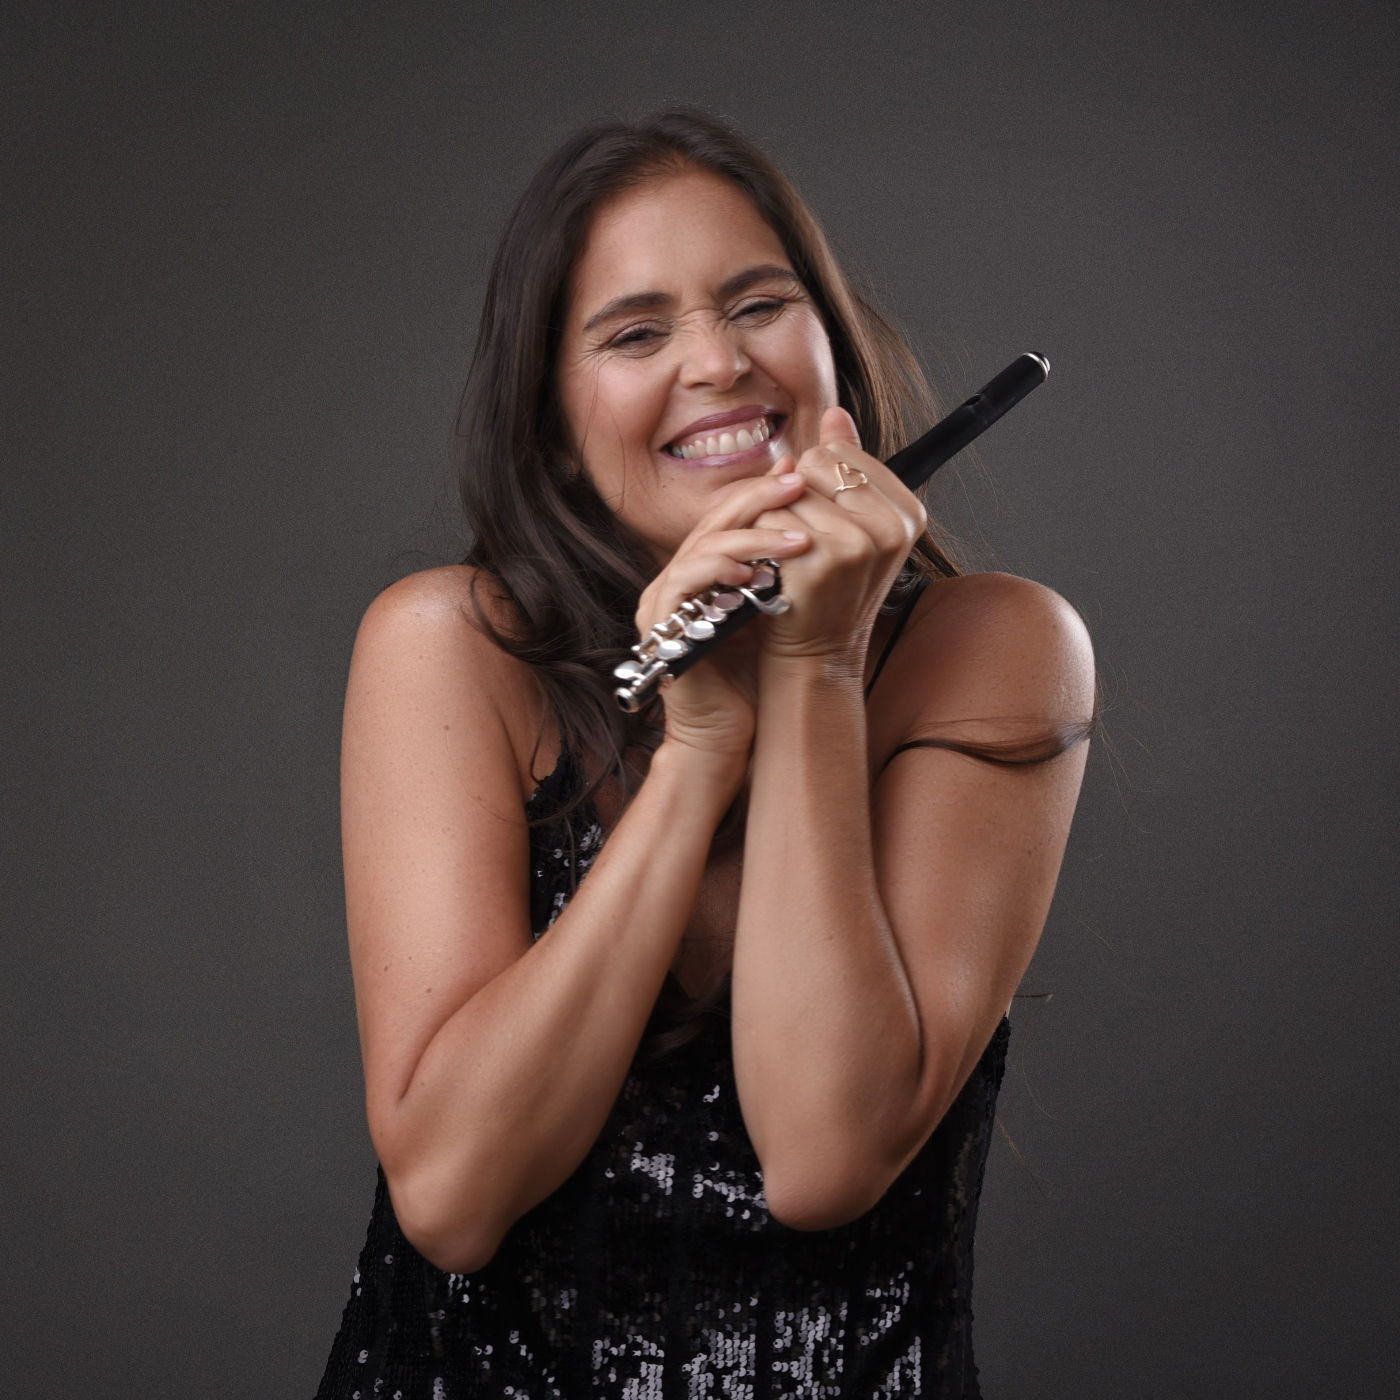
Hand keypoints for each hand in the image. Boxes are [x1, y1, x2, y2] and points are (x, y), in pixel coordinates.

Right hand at [635, 472, 812, 761]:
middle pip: (714, 519)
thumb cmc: (754, 679)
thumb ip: (785, 573)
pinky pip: (685, 582)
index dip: (764, 492)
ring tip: (800, 538)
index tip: (804, 476)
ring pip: (702, 545)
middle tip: (800, 483)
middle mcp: (678, 578)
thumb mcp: (775, 613)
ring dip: (753, 536)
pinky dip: (720, 570)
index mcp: (703, 570)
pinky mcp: (661, 627)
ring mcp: (664, 602)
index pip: (730, 515)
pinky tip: (756, 573)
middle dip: (759, 497)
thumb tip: (824, 532)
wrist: (726, 737)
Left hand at [754, 407, 925, 667]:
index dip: (818, 482)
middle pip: (815, 464)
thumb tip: (835, 414)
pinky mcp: (821, 560)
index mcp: (907, 512)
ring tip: (790, 555)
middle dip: (797, 495)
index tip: (823, 519)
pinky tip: (775, 567)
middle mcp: (889, 527)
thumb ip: (848, 466)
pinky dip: (761, 538)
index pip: (842, 454)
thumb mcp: (853, 525)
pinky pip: (771, 517)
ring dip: (775, 518)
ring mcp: (857, 544)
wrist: (816, 652)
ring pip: (789, 489)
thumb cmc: (830, 588)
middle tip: (802, 540)